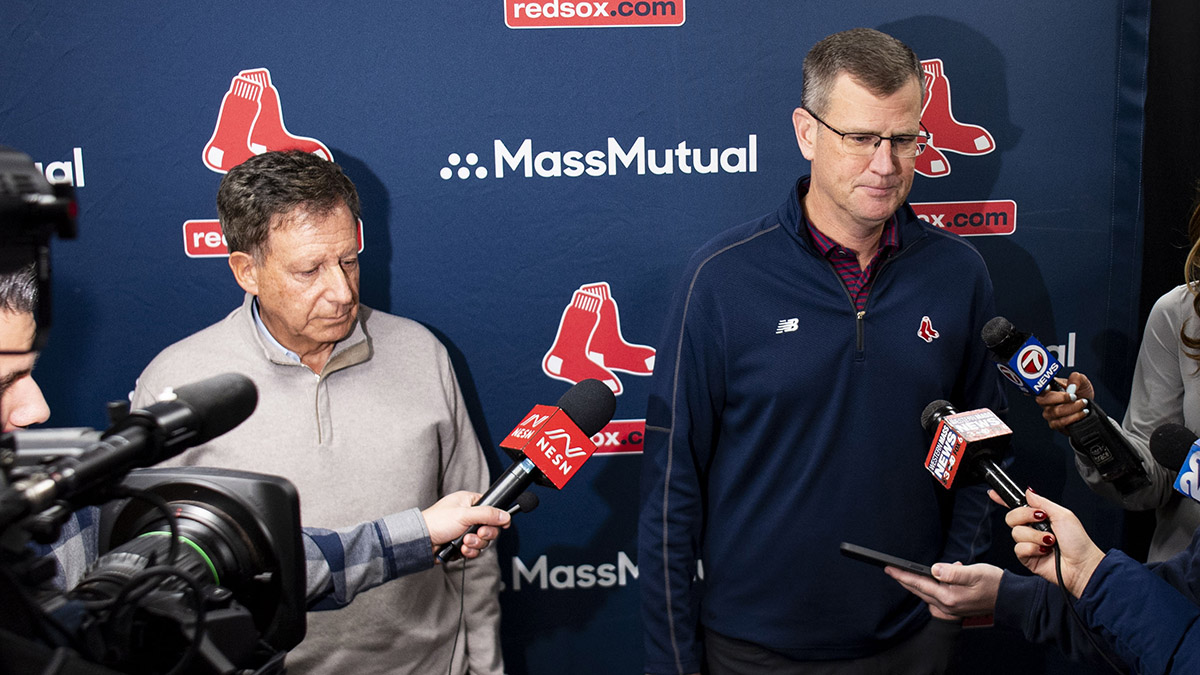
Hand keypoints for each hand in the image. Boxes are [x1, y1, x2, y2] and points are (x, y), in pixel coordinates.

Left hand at [422, 491, 510, 560]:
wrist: (421, 542)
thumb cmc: (436, 522)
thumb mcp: (464, 515)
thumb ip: (487, 514)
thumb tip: (505, 515)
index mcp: (469, 502)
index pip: (491, 508)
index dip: (497, 517)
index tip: (501, 524)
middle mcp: (469, 516)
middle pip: (490, 527)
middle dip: (484, 534)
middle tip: (478, 533)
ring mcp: (465, 530)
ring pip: (483, 540)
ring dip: (476, 543)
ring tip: (465, 542)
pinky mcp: (462, 543)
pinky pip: (475, 549)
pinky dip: (470, 551)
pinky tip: (462, 549)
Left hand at [885, 562, 1001, 618]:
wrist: (1010, 598)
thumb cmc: (994, 583)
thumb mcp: (974, 572)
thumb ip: (953, 572)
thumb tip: (934, 569)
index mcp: (949, 597)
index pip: (919, 584)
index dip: (902, 575)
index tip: (889, 568)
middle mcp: (947, 606)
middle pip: (919, 591)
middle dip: (904, 580)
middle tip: (890, 570)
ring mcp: (951, 609)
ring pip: (926, 595)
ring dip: (916, 584)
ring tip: (906, 573)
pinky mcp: (955, 608)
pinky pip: (935, 598)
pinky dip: (929, 589)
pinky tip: (933, 579)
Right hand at [1003, 490, 1104, 596]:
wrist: (1082, 565)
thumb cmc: (1078, 542)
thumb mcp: (1063, 514)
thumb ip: (1042, 502)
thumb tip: (1028, 492)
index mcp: (1039, 517)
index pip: (1017, 506)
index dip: (1003, 500)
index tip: (993, 493)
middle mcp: (1032, 529)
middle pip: (1011, 517)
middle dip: (1024, 516)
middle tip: (1040, 519)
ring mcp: (1028, 543)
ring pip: (1016, 533)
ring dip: (1035, 536)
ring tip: (1050, 541)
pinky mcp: (1026, 557)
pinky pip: (1019, 548)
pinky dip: (1033, 548)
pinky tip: (1045, 552)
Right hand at [1033, 372, 1094, 434]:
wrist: (1089, 408)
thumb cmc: (1082, 393)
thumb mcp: (1082, 381)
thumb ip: (1077, 378)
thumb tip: (1072, 386)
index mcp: (1048, 388)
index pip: (1037, 387)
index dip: (1040, 388)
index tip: (1049, 387)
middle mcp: (1045, 401)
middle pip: (1043, 401)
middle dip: (1061, 398)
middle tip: (1075, 396)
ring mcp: (1048, 413)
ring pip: (1054, 412)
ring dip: (1072, 408)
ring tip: (1083, 403)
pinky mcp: (1054, 424)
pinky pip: (1060, 423)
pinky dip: (1074, 417)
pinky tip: (1082, 412)